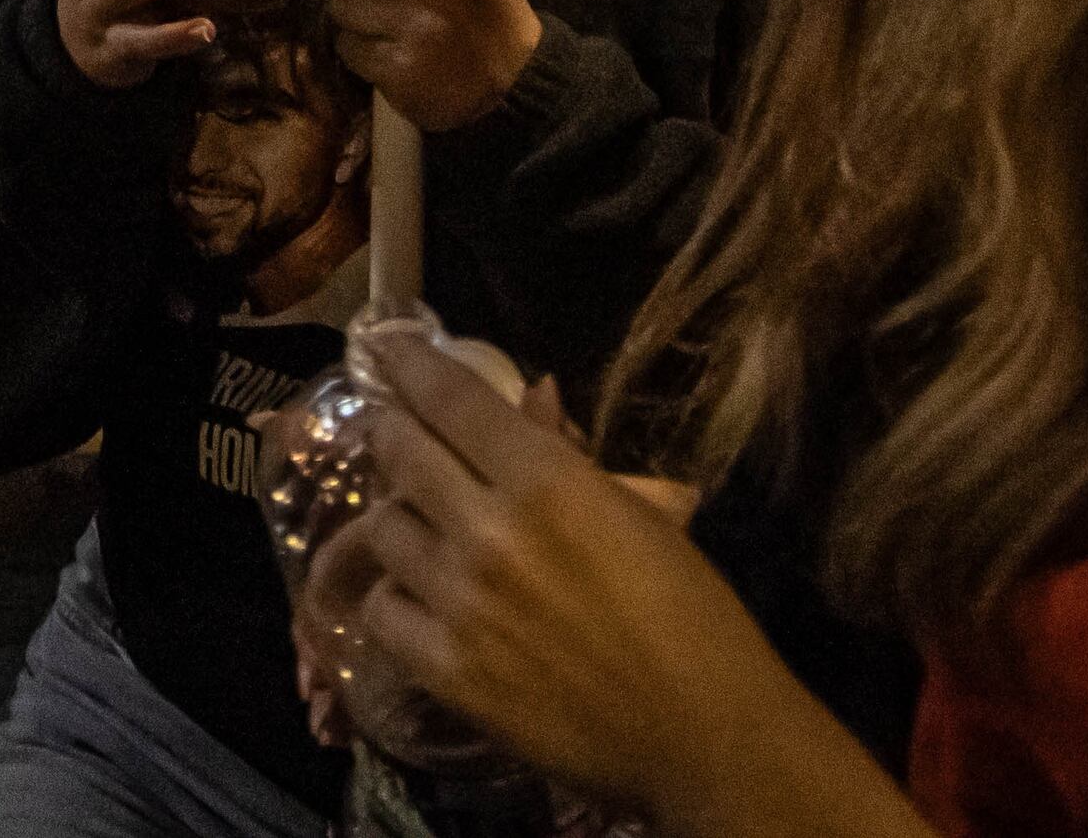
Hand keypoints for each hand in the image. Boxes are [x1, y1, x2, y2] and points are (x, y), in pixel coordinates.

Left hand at [328, 325, 906, 825]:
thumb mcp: (641, 517)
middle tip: (398, 433)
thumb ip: (567, 454)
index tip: (386, 349)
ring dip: (397, 518)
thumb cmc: (693, 619)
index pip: (450, 397)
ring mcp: (461, 601)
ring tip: (421, 525)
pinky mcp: (445, 668)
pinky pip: (382, 609)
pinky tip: (420, 596)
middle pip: (399, 450)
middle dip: (393, 432)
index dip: (408, 364)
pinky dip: (394, 596)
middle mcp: (491, 531)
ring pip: (382, 527)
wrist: (705, 738)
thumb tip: (531, 392)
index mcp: (549, 482)